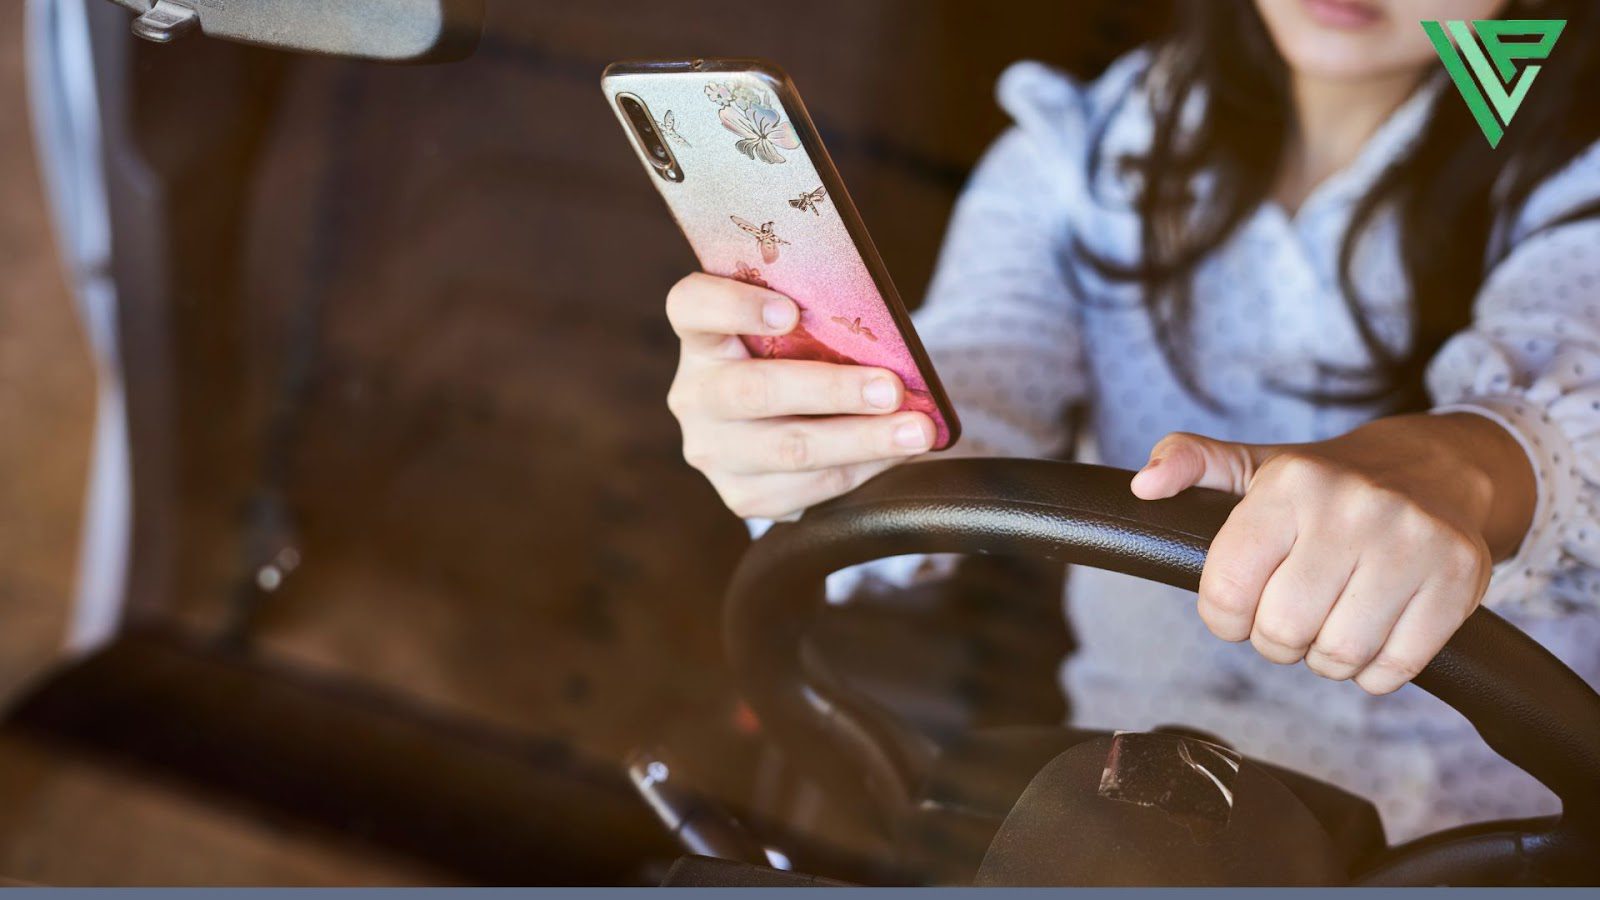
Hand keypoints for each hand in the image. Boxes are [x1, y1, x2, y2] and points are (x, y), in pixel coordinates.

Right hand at [664, 273, 934, 519]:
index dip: (734, 307)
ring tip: (916, 431)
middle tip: (892, 388)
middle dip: (833, 390)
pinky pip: (807, 489)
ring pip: (788, 450)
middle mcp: (695, 396)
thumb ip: (818, 323)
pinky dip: (861, 470)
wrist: (775, 427)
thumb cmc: (795, 360)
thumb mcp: (795, 332)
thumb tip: (892, 341)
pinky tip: (894, 456)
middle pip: (754, 391)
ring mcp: (711, 452)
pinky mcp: (741, 496)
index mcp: (701, 338)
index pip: (692, 307)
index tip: (790, 312)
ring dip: (863, 440)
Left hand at [1129, 413, 1535, 693]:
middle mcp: (1356, 507)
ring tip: (1329, 622)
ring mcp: (1415, 542)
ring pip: (1339, 656)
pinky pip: (1396, 668)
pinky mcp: (1462, 578)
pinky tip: (1372, 634)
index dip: (1223, 616)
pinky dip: (1374, 672)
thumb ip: (1189, 463)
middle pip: (1282, 631)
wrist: (1434, 468)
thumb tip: (1144, 487)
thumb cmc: (1325, 483)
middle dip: (1275, 640)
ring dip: (1324, 658)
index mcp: (1292, 483)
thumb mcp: (1252, 464)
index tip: (1239, 606)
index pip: (1226, 589)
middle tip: (1289, 616)